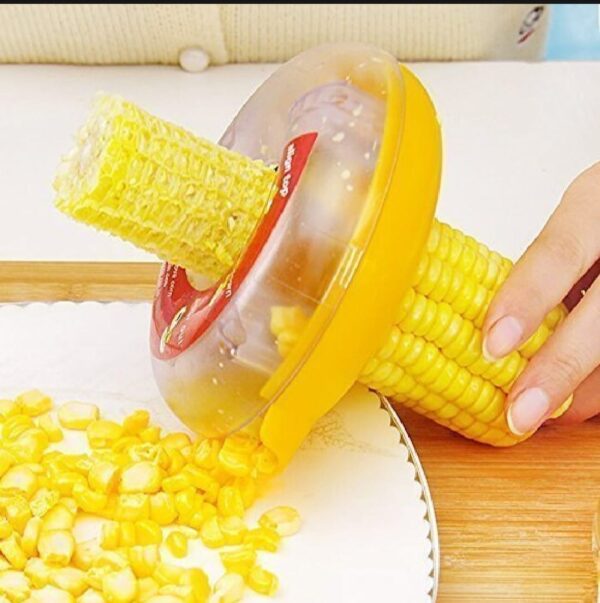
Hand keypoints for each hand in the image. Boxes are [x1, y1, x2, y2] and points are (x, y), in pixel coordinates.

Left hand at [483, 163, 599, 434]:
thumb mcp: (577, 219)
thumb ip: (543, 266)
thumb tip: (481, 327)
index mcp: (595, 204)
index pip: (558, 253)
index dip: (525, 301)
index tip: (492, 346)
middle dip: (559, 368)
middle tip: (519, 413)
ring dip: (581, 390)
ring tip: (541, 413)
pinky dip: (597, 385)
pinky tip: (575, 399)